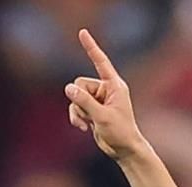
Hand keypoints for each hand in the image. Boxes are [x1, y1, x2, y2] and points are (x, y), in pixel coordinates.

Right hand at [65, 30, 147, 161]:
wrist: (124, 150)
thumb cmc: (121, 132)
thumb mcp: (102, 116)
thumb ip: (84, 101)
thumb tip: (68, 88)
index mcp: (114, 85)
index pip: (100, 62)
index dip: (91, 47)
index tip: (82, 32)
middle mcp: (106, 89)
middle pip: (79, 84)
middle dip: (80, 100)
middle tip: (91, 115)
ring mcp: (98, 99)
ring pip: (75, 96)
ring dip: (78, 111)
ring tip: (88, 123)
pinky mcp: (92, 109)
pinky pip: (75, 106)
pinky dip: (76, 116)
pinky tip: (83, 128)